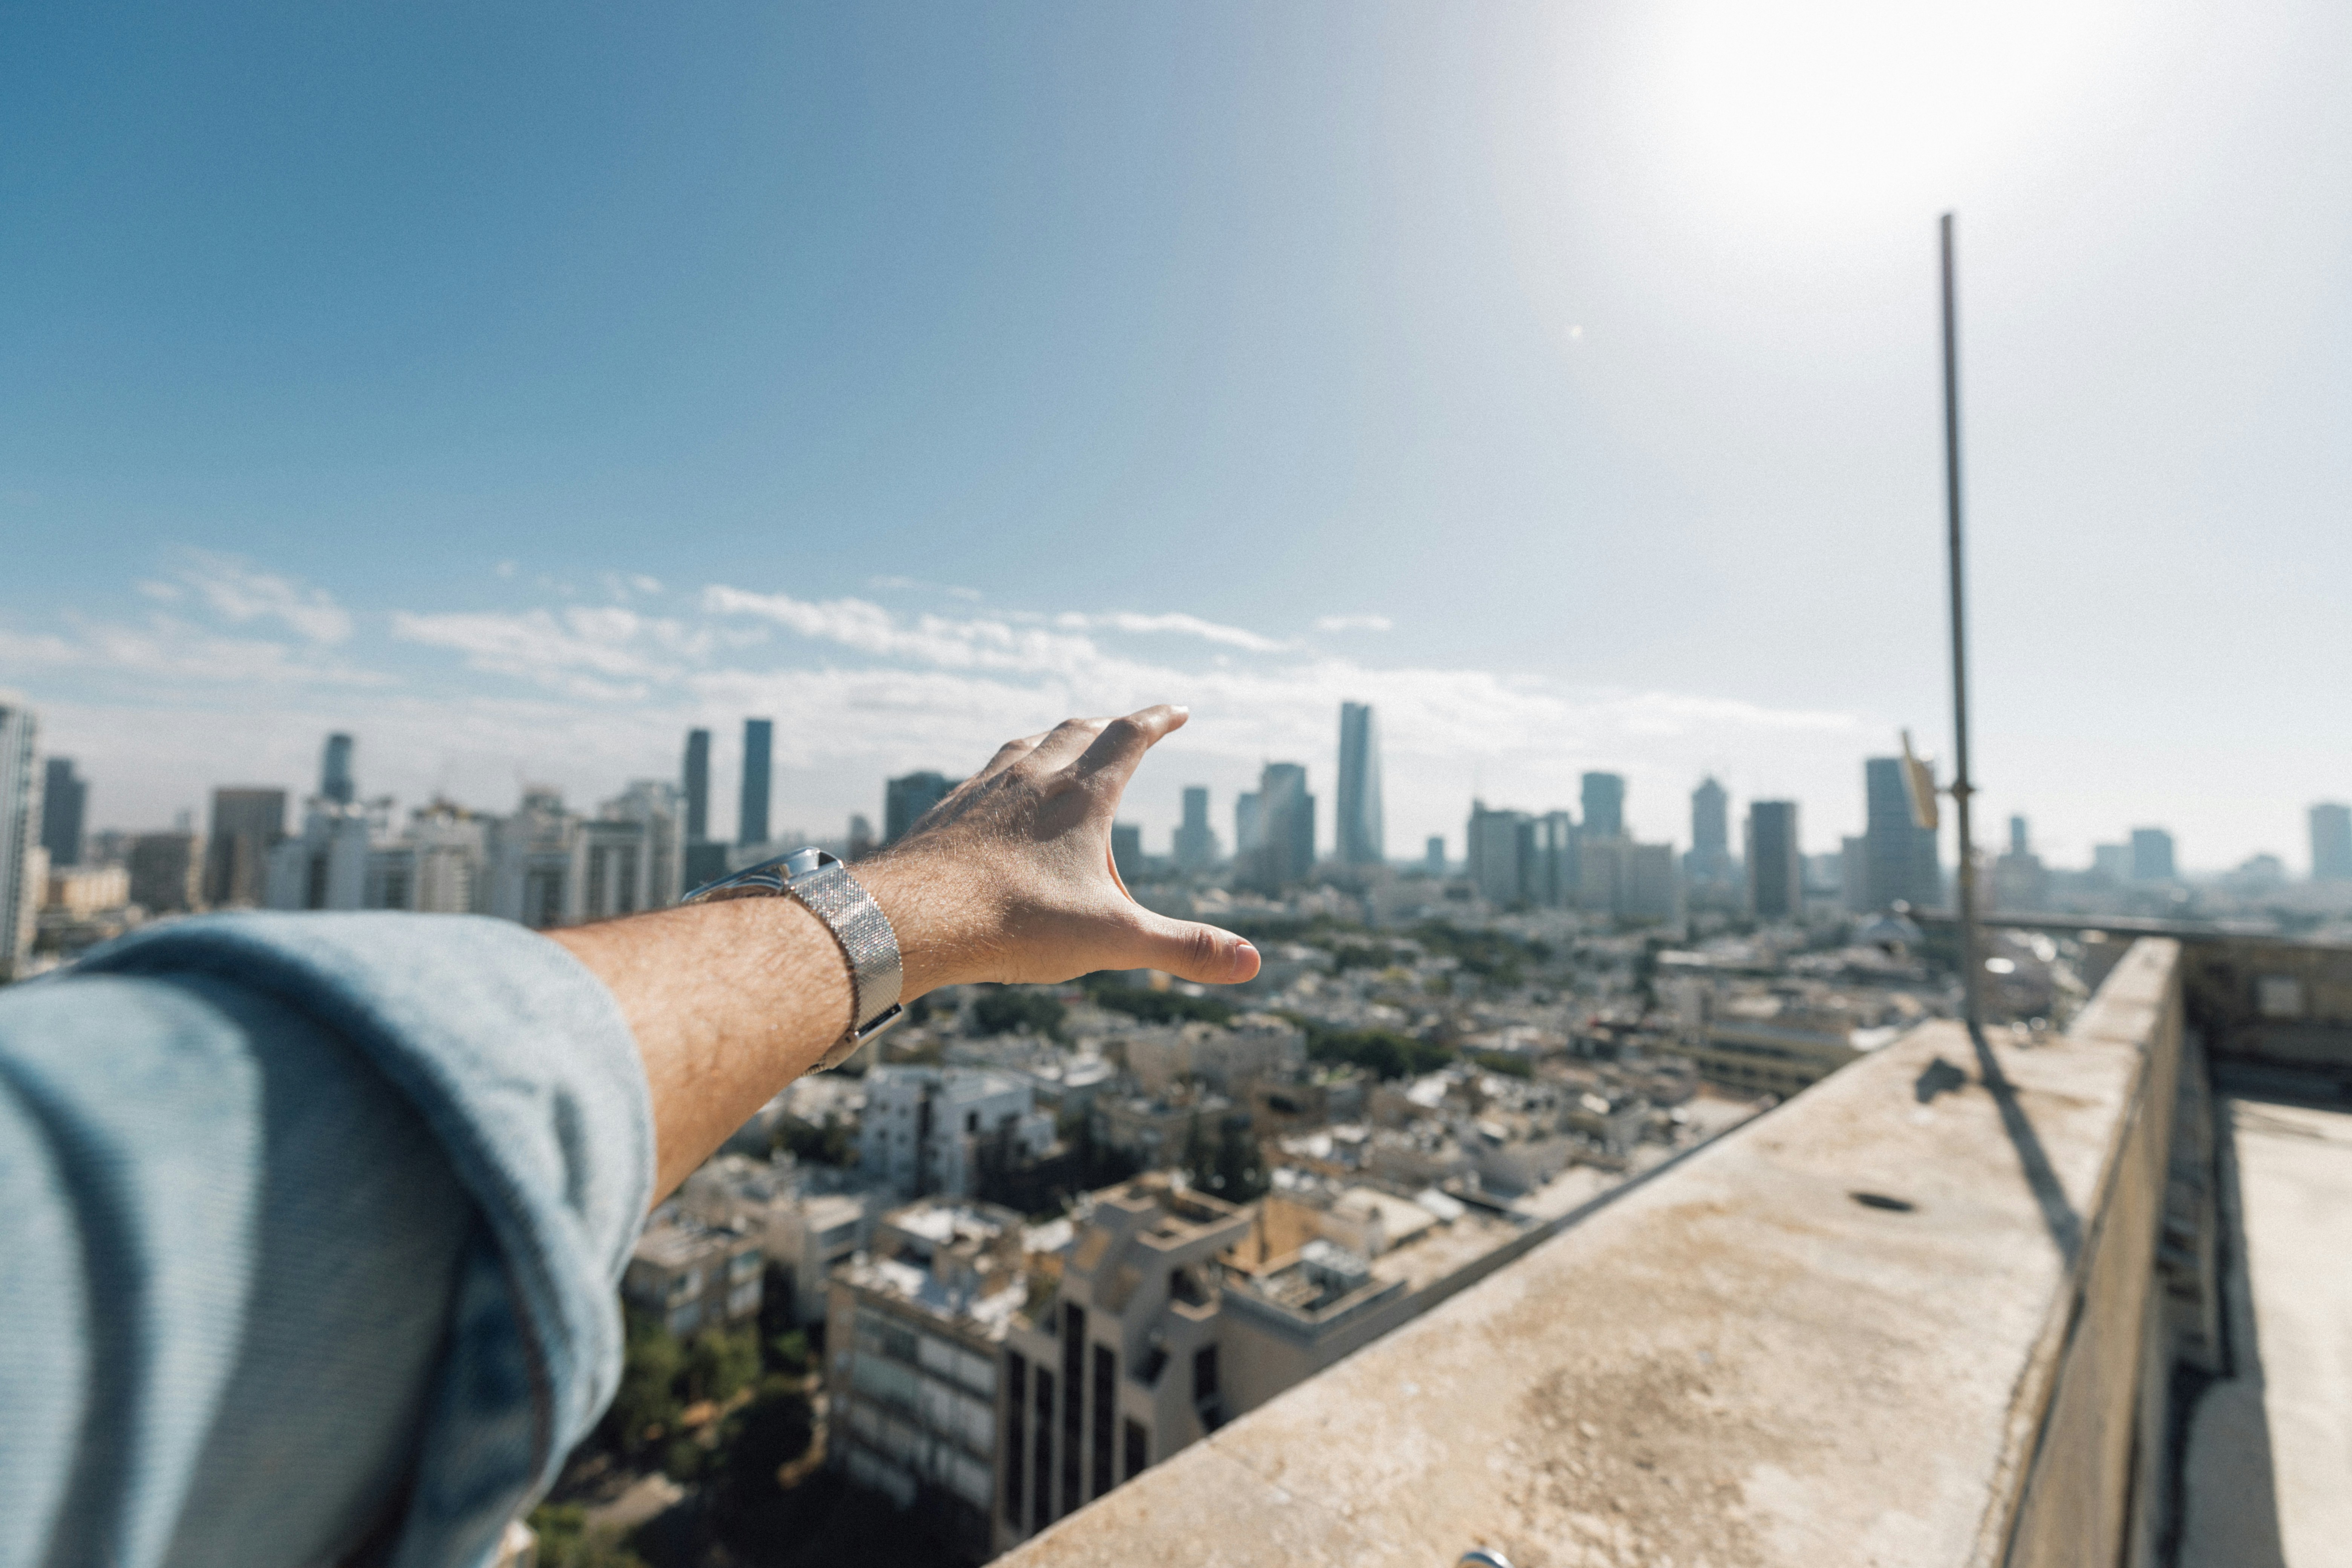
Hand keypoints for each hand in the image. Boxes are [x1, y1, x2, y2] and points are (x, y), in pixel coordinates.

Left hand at [853, 704, 1260, 993]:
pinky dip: (1004, 774)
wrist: (909, 918)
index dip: (1159, 719)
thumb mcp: (1112, 940)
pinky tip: (995, 795)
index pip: (1130, 737)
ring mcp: (983, 791)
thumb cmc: (1014, 923)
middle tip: (1128, 729)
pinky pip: (982, 778)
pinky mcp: (945, 812)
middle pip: (1078, 731)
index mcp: (1081, 795)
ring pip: (1026, 745)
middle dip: (1110, 726)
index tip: (1177, 710)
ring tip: (1063, 749)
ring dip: (1054, 740)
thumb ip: (1182, 949)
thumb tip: (1252, 963)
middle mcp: (1032, 777)